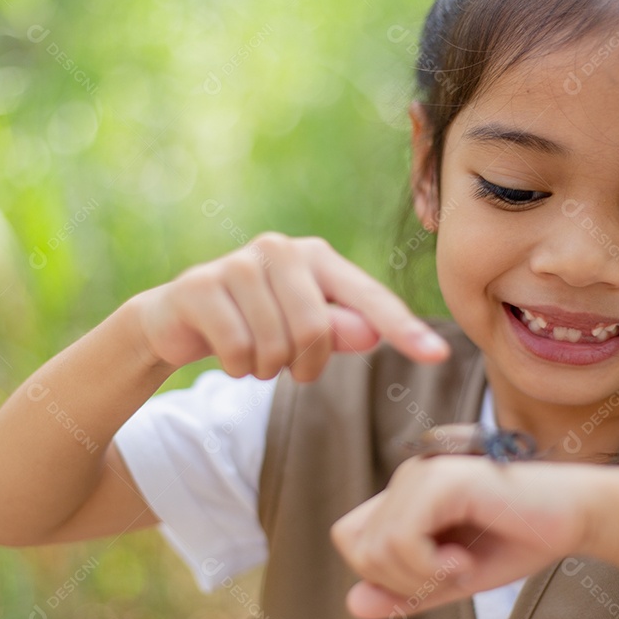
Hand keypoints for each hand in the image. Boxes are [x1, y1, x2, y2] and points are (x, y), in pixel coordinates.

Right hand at [131, 233, 450, 380]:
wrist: (178, 318)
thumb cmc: (255, 322)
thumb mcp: (302, 327)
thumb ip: (341, 330)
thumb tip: (372, 334)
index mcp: (317, 257)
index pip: (370, 298)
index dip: (404, 329)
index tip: (439, 355)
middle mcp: (280, 249)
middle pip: (318, 331)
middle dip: (303, 365)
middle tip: (286, 365)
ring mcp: (238, 264)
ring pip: (277, 345)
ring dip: (266, 368)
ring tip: (252, 351)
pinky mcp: (201, 286)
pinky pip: (238, 350)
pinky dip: (236, 367)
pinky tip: (227, 351)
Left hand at [331, 456, 615, 618]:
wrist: (576, 517)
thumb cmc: (518, 540)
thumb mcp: (452, 580)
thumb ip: (404, 592)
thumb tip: (352, 604)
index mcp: (406, 495)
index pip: (350, 537)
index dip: (377, 572)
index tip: (427, 579)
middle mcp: (407, 477)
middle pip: (358, 548)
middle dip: (400, 582)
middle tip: (450, 576)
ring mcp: (423, 473)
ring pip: (377, 547)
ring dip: (421, 576)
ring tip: (462, 566)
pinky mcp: (442, 479)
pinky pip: (402, 539)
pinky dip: (430, 566)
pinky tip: (465, 561)